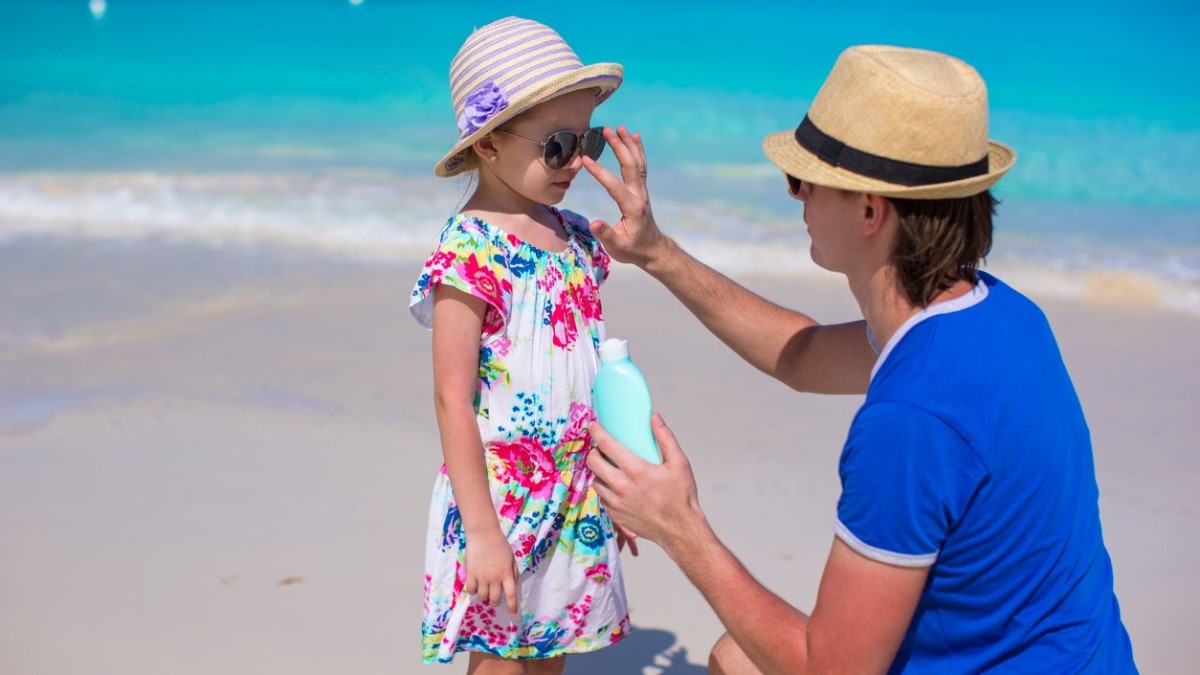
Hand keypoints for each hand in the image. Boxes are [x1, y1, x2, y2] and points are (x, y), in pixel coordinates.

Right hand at [463, 527, 519, 613]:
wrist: (483, 534)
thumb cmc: (499, 544)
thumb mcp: (511, 557)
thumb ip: (513, 571)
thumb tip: (515, 584)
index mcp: (506, 573)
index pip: (511, 594)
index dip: (512, 606)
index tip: (513, 613)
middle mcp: (495, 578)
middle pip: (495, 599)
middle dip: (495, 602)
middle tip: (495, 600)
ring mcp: (482, 576)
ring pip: (483, 596)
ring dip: (484, 597)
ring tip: (484, 591)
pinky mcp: (471, 573)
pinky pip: (471, 589)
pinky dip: (473, 591)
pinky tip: (475, 587)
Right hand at [581, 126, 667, 267]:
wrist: (651, 249)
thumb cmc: (632, 249)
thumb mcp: (617, 247)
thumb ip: (606, 234)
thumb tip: (594, 224)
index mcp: (632, 207)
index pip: (614, 186)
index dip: (599, 172)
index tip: (585, 159)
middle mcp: (639, 195)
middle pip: (630, 166)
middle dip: (619, 147)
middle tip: (607, 129)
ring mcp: (642, 191)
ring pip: (637, 162)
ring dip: (629, 144)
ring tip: (620, 127)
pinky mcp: (641, 189)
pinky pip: (641, 165)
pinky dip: (638, 150)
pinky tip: (634, 137)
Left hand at [586, 413, 703, 553]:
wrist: (679, 530)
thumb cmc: (681, 496)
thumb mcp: (679, 463)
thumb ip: (665, 438)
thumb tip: (654, 417)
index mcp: (635, 470)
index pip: (607, 445)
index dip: (597, 432)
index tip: (593, 425)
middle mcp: (621, 486)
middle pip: (593, 462)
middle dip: (593, 451)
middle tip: (600, 448)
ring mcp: (616, 503)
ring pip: (595, 481)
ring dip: (599, 472)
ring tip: (609, 468)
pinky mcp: (615, 515)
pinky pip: (602, 497)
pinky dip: (605, 489)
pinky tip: (615, 486)